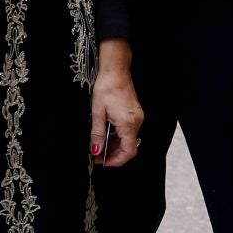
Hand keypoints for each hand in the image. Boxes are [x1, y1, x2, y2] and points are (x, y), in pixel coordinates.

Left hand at [90, 44, 143, 167]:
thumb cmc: (107, 87)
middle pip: (129, 147)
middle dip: (114, 154)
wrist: (116, 70)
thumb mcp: (97, 112)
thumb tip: (96, 150)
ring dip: (116, 146)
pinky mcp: (135, 113)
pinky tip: (107, 135)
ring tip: (99, 146)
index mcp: (128, 123)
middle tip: (97, 156)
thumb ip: (97, 134)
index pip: (128, 151)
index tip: (103, 163)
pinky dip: (118, 137)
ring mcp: (137, 117)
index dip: (116, 160)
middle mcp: (136, 121)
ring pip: (129, 139)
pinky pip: (129, 131)